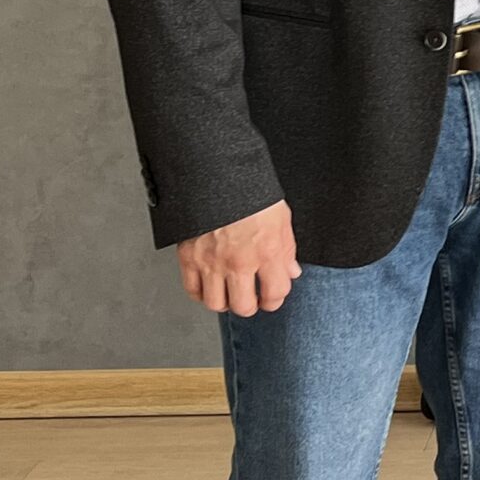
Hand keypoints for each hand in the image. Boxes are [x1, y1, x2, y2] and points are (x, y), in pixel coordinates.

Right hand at [177, 200, 300, 315]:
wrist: (217, 172)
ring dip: (225, 302)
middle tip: (251, 298)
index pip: (275, 293)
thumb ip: (286, 249)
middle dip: (250, 305)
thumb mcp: (281, 217)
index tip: (271, 297)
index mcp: (266, 251)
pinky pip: (192, 290)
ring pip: (216, 304)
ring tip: (230, 292)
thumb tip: (291, 272)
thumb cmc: (251, 191)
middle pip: (243, 306)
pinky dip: (201, 293)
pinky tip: (210, 285)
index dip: (275, 300)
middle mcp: (239, 261)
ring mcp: (212, 261)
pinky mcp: (189, 257)